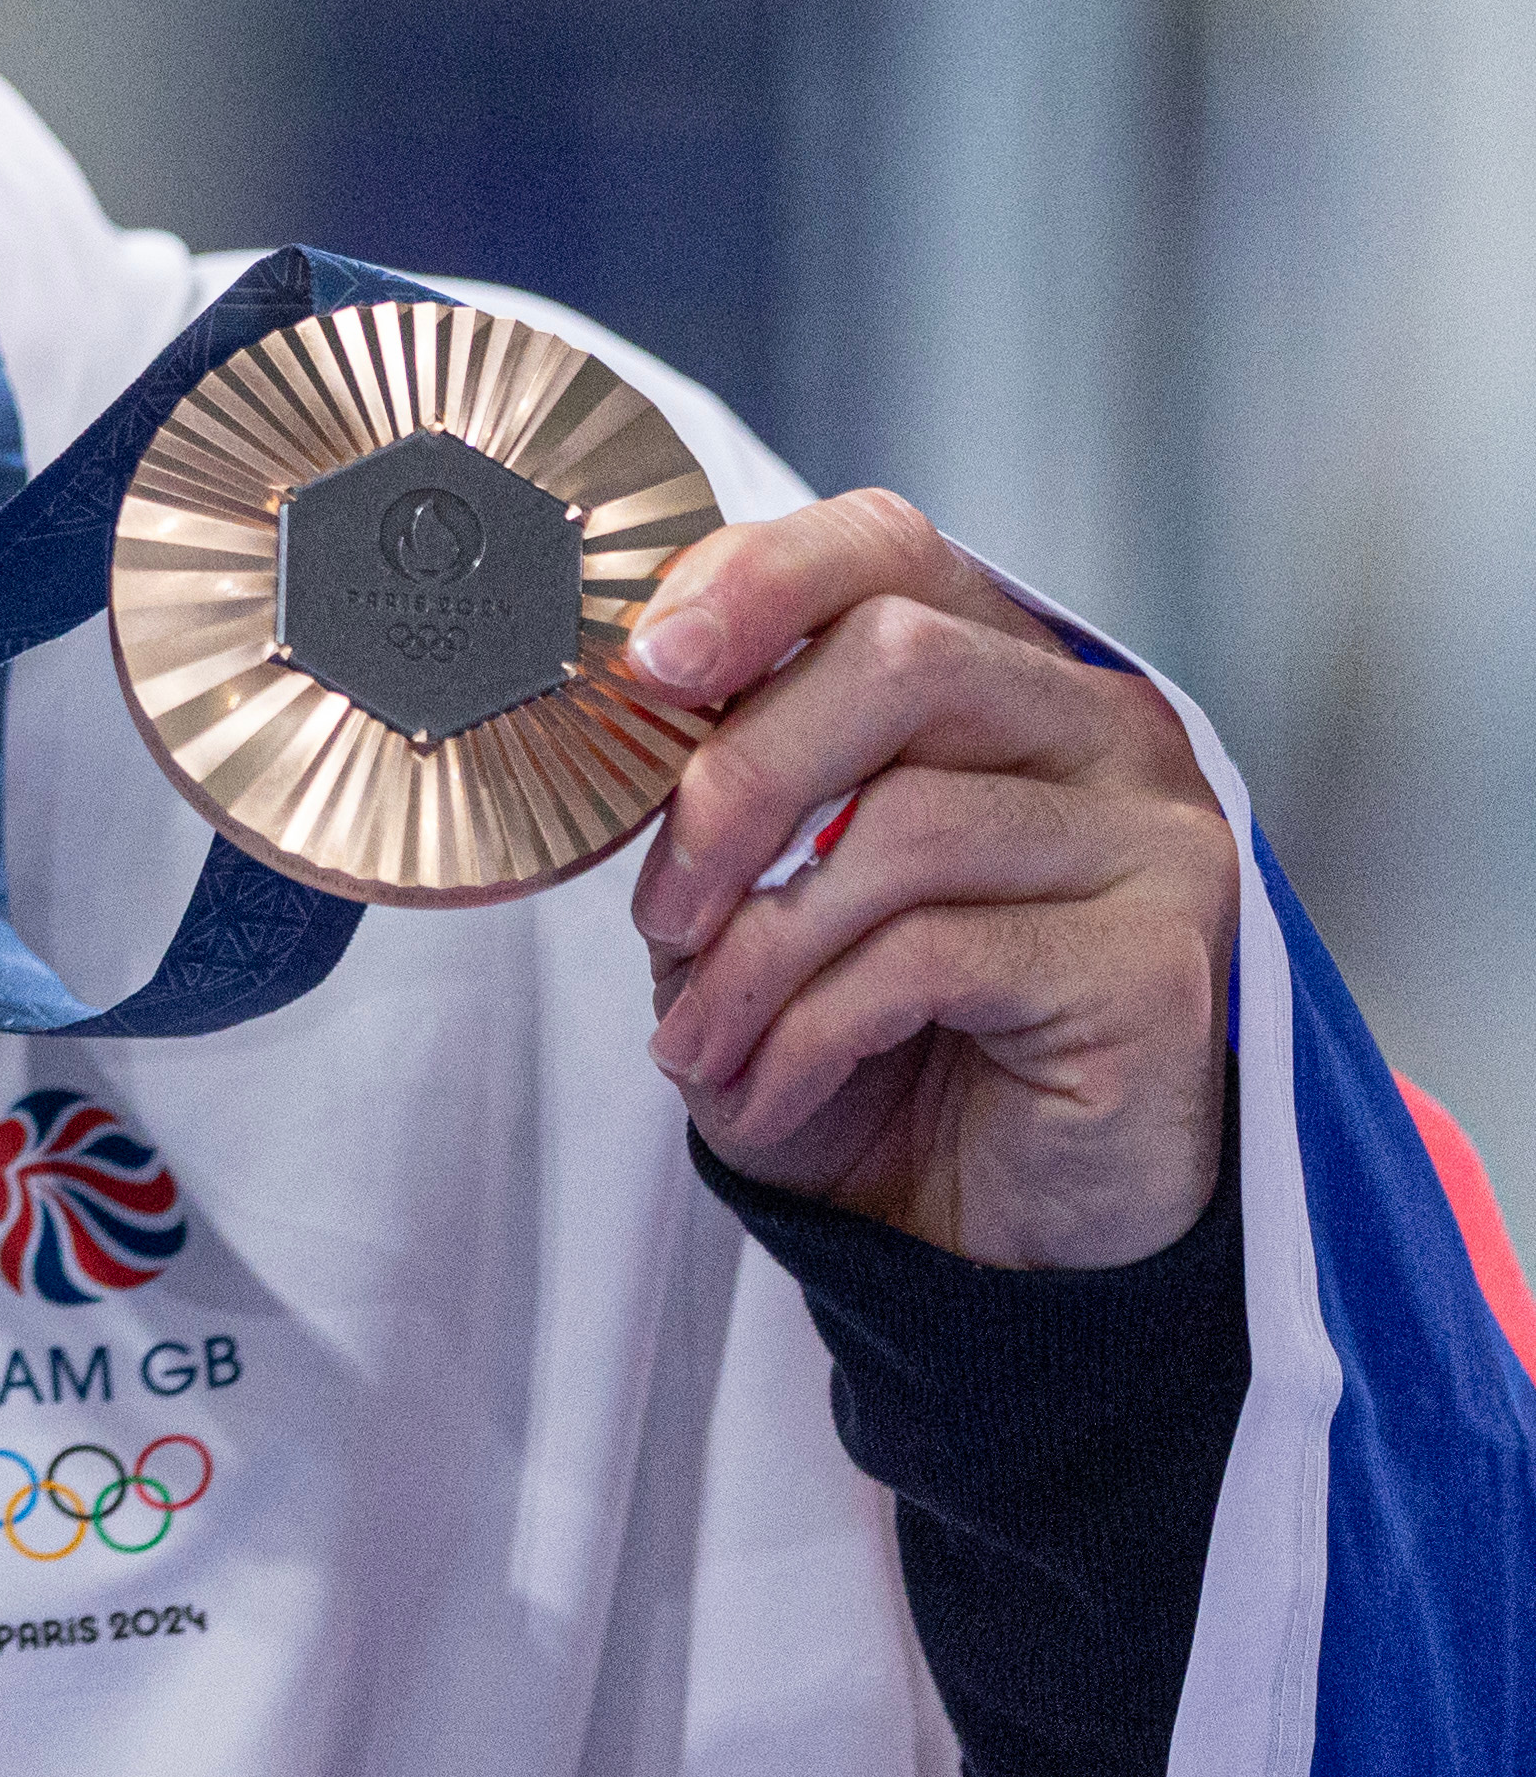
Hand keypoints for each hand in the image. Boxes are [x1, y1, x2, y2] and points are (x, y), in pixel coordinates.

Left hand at [629, 489, 1238, 1269]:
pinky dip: (806, 1029)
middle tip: (657, 915)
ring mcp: (1152, 840)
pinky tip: (762, 1091)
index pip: (888, 544)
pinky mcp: (1158, 964)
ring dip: (754, 950)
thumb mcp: (771, 894)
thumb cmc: (876, 1042)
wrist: (992, 1231)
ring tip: (693, 1042)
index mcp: (1000, 671)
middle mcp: (1102, 729)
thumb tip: (618, 697)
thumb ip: (726, 782)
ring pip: (904, 821)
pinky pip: (934, 954)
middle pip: (897, 656)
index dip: (757, 577)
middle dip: (735, 786)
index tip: (645, 665)